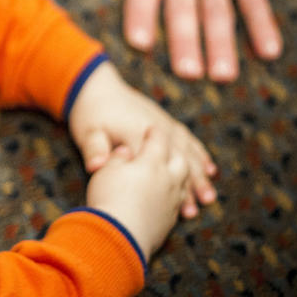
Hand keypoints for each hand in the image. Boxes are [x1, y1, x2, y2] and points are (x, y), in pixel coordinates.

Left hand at [68, 62, 216, 218]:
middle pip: (178, 159)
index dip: (169, 186)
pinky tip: (209, 169)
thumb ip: (94, 149)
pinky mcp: (165, 120)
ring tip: (208, 197)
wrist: (96, 87)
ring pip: (187, 151)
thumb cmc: (89, 114)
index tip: (180, 208)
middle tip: (198, 209)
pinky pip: (187, 139)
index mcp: (136, 133)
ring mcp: (163, 123)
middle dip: (191, 184)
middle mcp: (155, 127)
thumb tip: (95, 166)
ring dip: (199, 174)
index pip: (159, 164)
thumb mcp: (87, 132)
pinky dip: (199, 154)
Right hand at [86, 127, 188, 261]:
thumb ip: (118, 157)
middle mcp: (168, 178)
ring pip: (184, 182)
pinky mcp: (170, 220)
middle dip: (175, 151)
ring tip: (181, 173)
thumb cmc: (108, 197)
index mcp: (152, 161)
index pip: (158, 140)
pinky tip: (174, 198)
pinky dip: (179, 196)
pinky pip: (179, 202)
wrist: (119, 236)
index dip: (154, 133)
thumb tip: (125, 151)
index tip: (152, 130)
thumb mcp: (105, 170)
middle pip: (180, 159)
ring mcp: (172, 200)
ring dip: (184, 175)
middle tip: (169, 149)